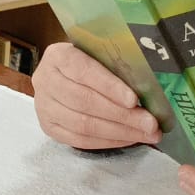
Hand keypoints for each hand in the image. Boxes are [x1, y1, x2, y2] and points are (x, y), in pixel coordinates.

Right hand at [31, 42, 159, 150]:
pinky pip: (79, 140)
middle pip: (84, 102)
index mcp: (58, 56)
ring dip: (119, 132)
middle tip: (150, 123)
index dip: (109, 86)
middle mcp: (45, 81)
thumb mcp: (98, 53)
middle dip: (122, 115)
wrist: (64, 74)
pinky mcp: (49, 127)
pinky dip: (108, 141)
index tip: (134, 99)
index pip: (84, 71)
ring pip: (83, 125)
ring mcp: (44, 107)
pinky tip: (129, 139)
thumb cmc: (89, 61)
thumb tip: (149, 84)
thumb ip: (115, 64)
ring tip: (146, 134)